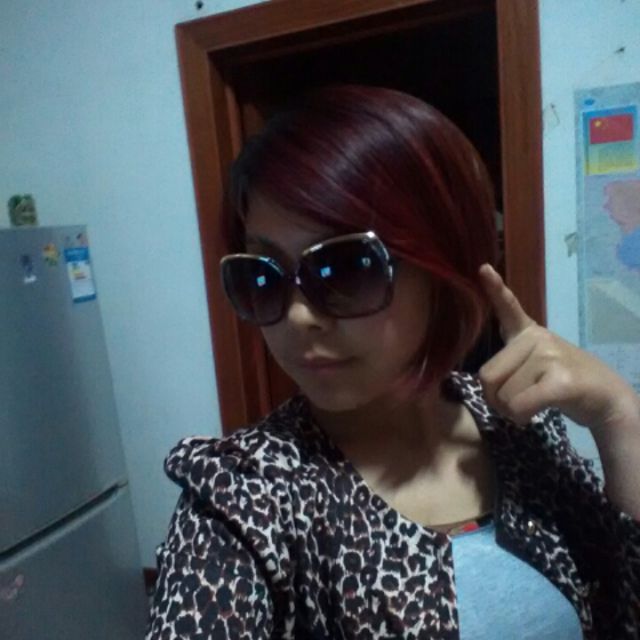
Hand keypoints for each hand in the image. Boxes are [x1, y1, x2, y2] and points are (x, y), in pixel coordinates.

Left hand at [477, 264, 638, 433]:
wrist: (607, 399)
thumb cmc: (561, 383)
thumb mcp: (533, 365)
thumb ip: (509, 366)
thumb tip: (487, 385)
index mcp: (528, 332)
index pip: (508, 308)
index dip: (495, 289)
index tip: (483, 268)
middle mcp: (538, 338)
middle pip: (487, 376)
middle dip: (494, 399)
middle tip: (514, 403)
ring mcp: (550, 356)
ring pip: (503, 396)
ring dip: (510, 411)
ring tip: (532, 406)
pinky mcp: (560, 380)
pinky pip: (519, 405)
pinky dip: (520, 417)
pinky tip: (535, 414)